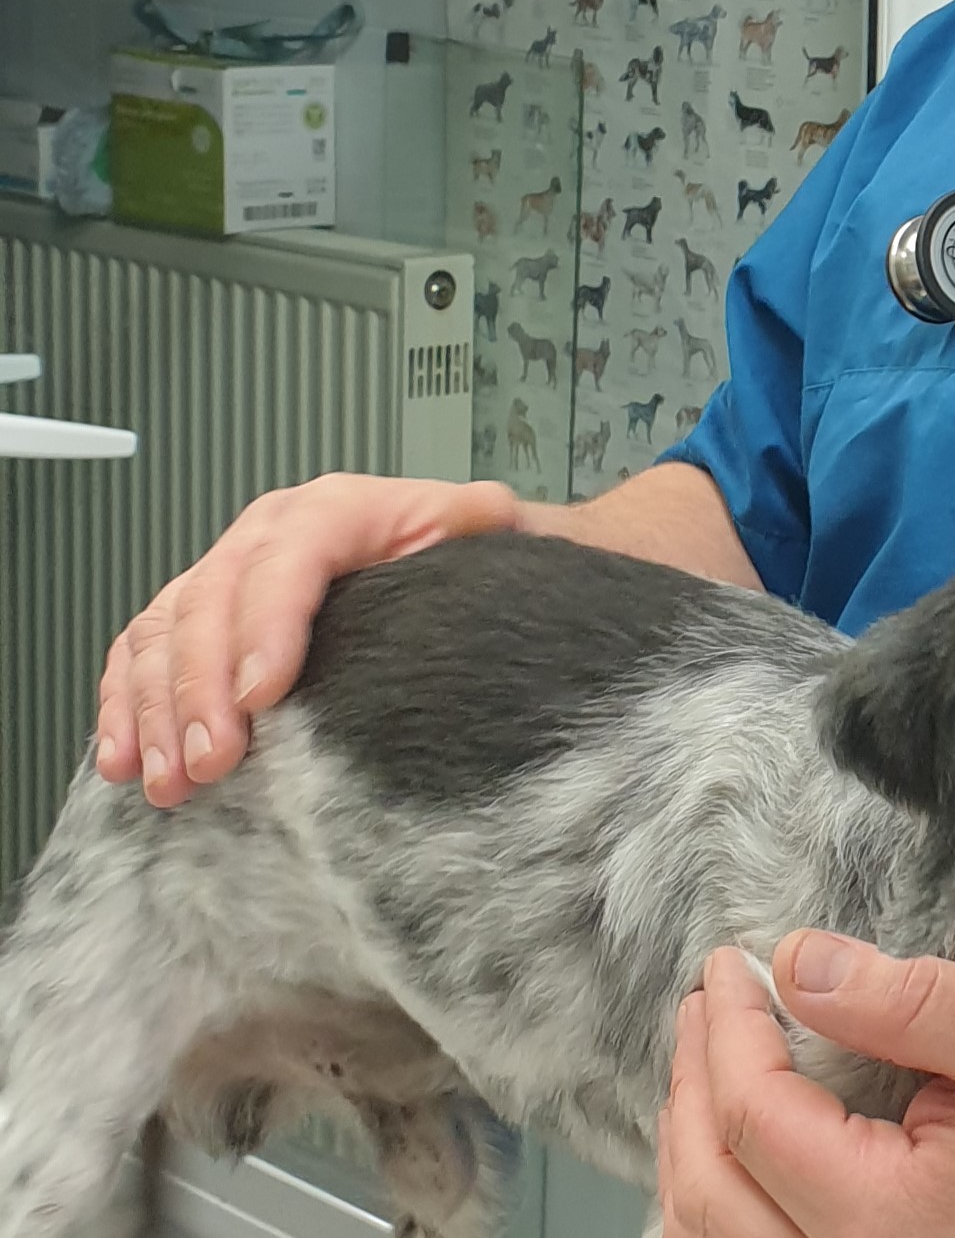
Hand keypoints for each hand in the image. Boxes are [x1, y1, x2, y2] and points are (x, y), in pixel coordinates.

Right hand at [95, 473, 522, 805]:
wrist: (441, 556)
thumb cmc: (454, 552)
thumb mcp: (478, 524)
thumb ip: (481, 519)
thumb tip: (496, 515)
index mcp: (333, 509)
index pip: (287, 558)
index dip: (267, 625)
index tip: (262, 695)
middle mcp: (267, 533)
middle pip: (212, 601)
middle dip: (202, 688)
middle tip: (212, 763)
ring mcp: (224, 572)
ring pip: (164, 631)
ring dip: (158, 710)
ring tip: (172, 779)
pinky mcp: (196, 615)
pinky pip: (139, 652)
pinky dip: (125, 705)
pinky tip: (124, 760)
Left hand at [656, 936, 954, 1237]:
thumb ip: (905, 999)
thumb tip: (797, 961)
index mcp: (879, 1219)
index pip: (751, 1116)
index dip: (728, 1027)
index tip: (730, 960)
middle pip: (709, 1193)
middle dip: (690, 1082)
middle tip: (704, 1000)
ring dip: (689, 1152)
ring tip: (699, 1065)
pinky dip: (720, 1214)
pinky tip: (729, 1159)